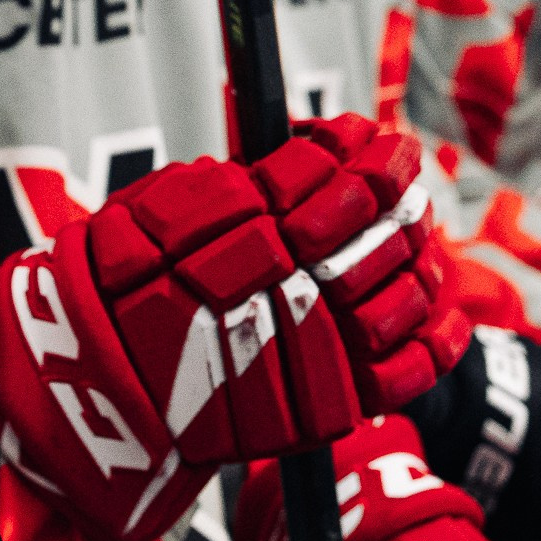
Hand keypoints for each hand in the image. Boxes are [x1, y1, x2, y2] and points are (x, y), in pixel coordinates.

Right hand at [0, 119, 465, 540]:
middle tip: (397, 169)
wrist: (98, 395)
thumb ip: (232, 183)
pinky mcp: (329, 407)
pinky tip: (442, 304)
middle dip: (392, 188)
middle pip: (372, 222)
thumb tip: (317, 149)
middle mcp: (283, 286)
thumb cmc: (121, 293)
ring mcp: (313, 350)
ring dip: (416, 249)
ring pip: (400, 287)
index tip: (364, 133)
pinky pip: (409, 369)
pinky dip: (439, 335)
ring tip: (410, 229)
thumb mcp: (153, 209)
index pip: (322, 171)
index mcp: (237, 229)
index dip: (355, 146)